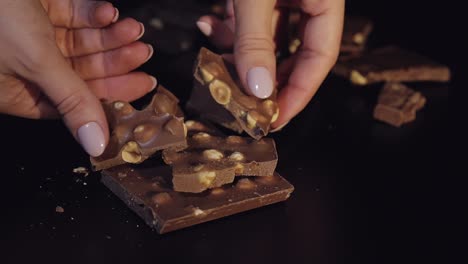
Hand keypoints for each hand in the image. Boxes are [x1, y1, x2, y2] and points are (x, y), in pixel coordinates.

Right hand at [0, 0, 154, 155]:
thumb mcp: (36, 61)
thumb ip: (72, 100)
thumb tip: (95, 143)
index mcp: (17, 91)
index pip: (74, 102)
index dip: (110, 94)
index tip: (142, 84)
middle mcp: (23, 66)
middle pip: (83, 71)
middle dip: (115, 62)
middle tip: (143, 55)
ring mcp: (30, 34)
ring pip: (81, 41)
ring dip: (110, 36)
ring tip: (134, 30)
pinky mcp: (35, 7)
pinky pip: (71, 14)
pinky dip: (92, 13)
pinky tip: (108, 12)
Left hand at [196, 0, 343, 128]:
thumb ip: (255, 38)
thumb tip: (257, 88)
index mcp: (326, 0)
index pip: (321, 57)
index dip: (299, 92)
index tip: (274, 118)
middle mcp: (309, 0)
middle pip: (295, 52)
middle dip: (265, 78)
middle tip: (244, 100)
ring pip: (266, 37)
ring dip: (239, 52)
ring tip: (217, 63)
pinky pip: (249, 17)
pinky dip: (229, 25)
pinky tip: (208, 24)